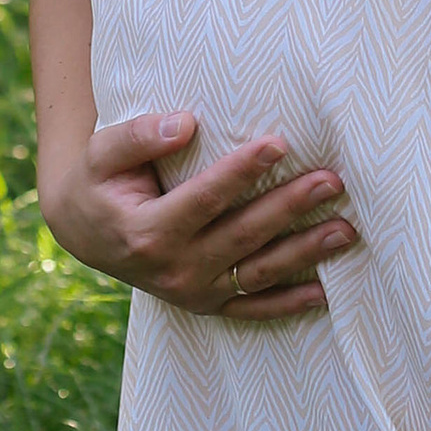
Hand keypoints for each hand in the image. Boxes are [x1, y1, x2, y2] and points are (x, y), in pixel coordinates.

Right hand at [39, 110, 359, 319]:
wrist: (84, 231)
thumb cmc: (99, 181)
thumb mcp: (102, 153)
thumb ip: (138, 136)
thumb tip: (185, 122)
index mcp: (147, 232)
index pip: (205, 199)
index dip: (242, 171)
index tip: (280, 143)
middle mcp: (173, 269)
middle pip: (243, 236)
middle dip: (290, 207)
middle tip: (332, 181)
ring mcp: (192, 292)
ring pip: (258, 273)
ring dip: (305, 253)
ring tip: (347, 230)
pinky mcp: (206, 304)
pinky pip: (253, 308)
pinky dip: (289, 304)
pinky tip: (324, 291)